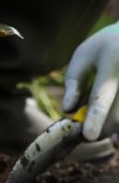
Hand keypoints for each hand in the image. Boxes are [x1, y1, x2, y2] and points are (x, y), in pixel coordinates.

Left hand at [63, 23, 118, 140]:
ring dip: (115, 130)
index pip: (102, 96)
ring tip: (104, 133)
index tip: (88, 137)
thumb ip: (73, 82)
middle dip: (101, 129)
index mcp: (112, 62)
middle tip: (87, 135)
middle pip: (118, 114)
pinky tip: (116, 134)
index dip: (95, 118)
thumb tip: (68, 110)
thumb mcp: (83, 56)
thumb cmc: (105, 46)